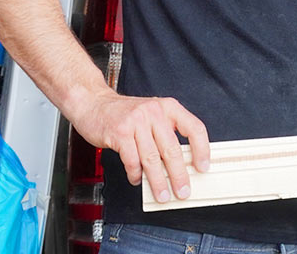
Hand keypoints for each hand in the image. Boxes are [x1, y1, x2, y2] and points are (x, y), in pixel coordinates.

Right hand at [70, 90, 209, 202]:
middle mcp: (154, 112)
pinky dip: (136, 174)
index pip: (194, 128)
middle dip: (179, 175)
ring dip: (158, 181)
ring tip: (162, 193)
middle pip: (172, 149)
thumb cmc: (126, 113)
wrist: (94, 103)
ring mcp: (136, 122)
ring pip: (152, 158)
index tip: (203, 166)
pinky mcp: (119, 132)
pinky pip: (132, 160)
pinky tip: (137, 179)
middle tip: (183, 190)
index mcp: (169, 107)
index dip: (202, 149)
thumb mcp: (153, 115)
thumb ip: (168, 134)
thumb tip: (183, 164)